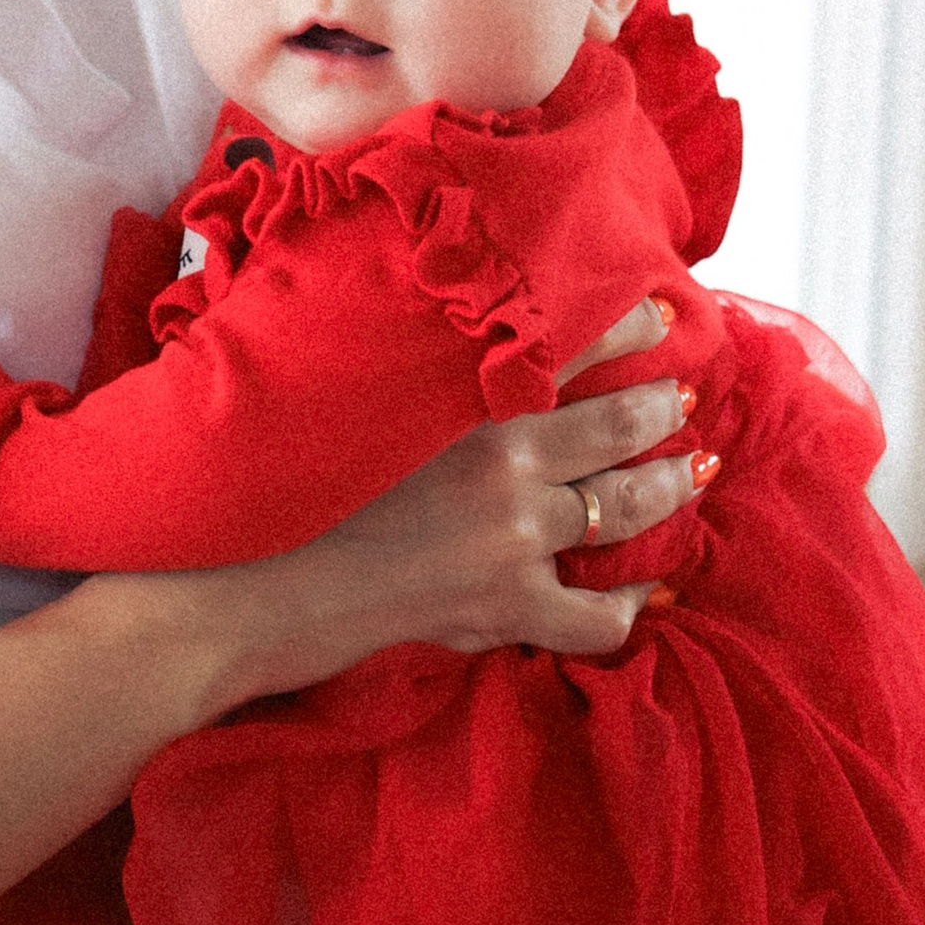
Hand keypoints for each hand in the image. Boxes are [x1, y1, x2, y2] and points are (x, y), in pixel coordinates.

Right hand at [187, 295, 703, 711]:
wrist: (233, 592)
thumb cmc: (259, 484)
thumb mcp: (324, 394)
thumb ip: (384, 362)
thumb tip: (398, 325)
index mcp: (456, 396)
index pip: (564, 344)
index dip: (623, 325)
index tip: (660, 309)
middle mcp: (501, 461)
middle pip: (616, 427)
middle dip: (660, 407)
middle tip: (683, 396)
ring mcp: (509, 539)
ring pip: (623, 509)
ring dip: (667, 489)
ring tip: (692, 472)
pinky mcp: (501, 608)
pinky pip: (595, 614)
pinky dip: (627, 605)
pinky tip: (647, 597)